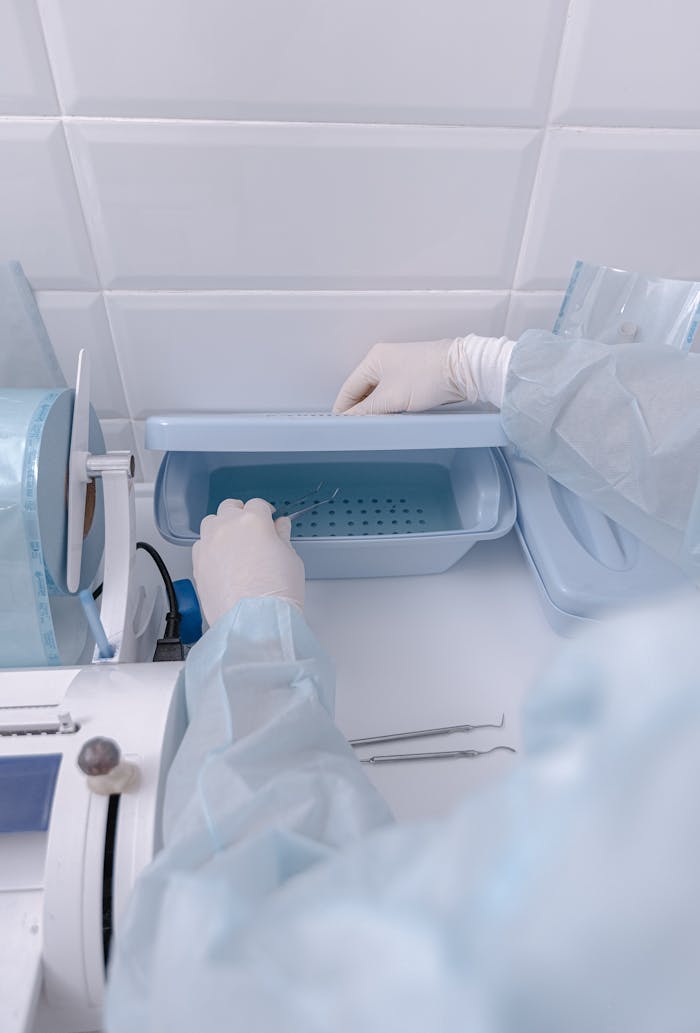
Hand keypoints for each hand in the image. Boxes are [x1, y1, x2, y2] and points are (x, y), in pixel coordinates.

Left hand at [193, 498, 304, 626]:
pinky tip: (220, 560)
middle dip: (240, 513)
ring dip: (221, 526)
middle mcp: (227, 527)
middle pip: (230, 507)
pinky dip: (209, 547)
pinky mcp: (197, 563)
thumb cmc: (276, 593)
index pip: (258, 504)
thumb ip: (282, 537)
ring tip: (233, 542)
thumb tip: (280, 527)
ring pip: (211, 522)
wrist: (254, 622)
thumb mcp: (291, 559)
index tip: (269, 520)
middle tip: (250, 528)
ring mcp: (209, 544)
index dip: (265, 512)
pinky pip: (200, 545)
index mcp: (253, 520)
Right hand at [332, 334, 514, 414]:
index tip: (340, 426)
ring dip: (377, 410)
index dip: (343, 409)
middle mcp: (385, 360)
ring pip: (379, 394)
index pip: (349, 388)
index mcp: (374, 359)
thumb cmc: (427, 377)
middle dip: (360, 410)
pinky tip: (393, 418)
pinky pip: (394, 394)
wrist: (462, 371)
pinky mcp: (414, 377)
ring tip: (376, 426)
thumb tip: (348, 419)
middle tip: (359, 430)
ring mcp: (400, 368)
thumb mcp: (390, 398)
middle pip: (363, 391)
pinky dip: (390, 406)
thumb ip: (365, 411)